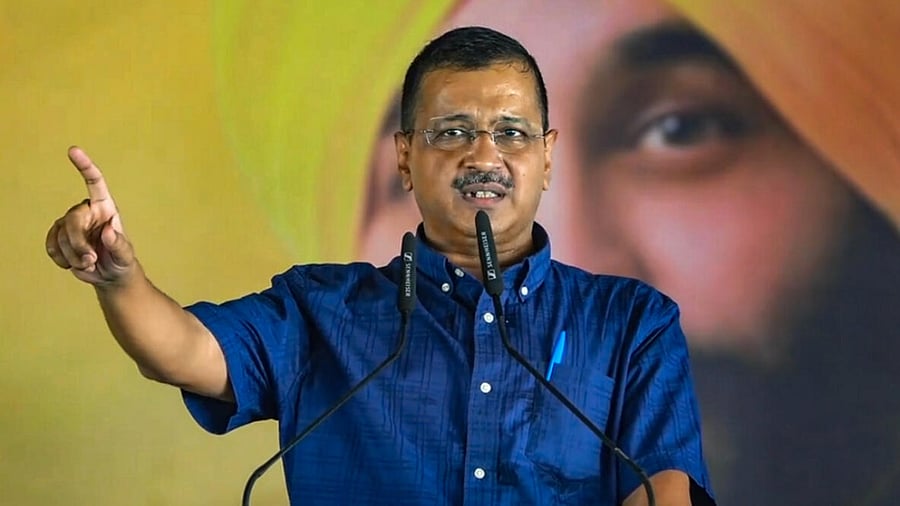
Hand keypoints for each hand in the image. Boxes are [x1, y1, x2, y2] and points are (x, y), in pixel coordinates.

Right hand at [46, 147, 135, 285]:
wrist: (110, 275)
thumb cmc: (122, 261)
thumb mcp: (126, 256)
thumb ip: (119, 244)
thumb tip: (108, 230)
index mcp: (105, 208)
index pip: (95, 183)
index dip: (85, 166)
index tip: (73, 150)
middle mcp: (86, 212)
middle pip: (71, 220)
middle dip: (78, 244)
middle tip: (91, 260)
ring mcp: (70, 224)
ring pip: (60, 236)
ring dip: (73, 256)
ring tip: (90, 263)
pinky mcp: (58, 237)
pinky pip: (51, 245)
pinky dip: (62, 259)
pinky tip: (75, 264)